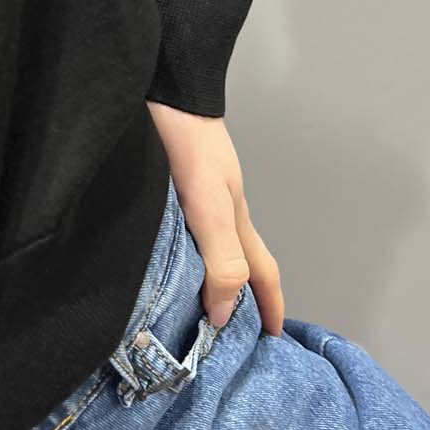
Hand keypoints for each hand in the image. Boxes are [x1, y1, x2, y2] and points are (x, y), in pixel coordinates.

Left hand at [145, 103, 283, 337]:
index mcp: (234, 220)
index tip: (272, 340)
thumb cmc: (187, 142)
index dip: (269, 306)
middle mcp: (217, 212)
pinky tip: (157, 264)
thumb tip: (227, 315)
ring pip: (205, 249)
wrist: (160, 90)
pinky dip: (176, 257)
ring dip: (204, 280)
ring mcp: (192, 197)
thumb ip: (221, 258)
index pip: (260, 272)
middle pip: (235, 263)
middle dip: (238, 300)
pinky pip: (178, 233)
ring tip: (188, 312)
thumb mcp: (210, 206)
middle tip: (226, 336)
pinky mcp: (165, 186)